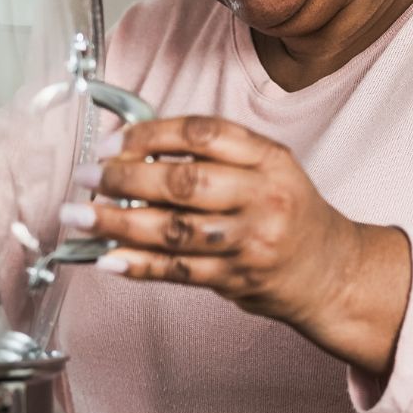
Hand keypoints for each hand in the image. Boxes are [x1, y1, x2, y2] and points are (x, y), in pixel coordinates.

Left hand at [60, 115, 411, 369]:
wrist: (332, 272)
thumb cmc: (289, 213)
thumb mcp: (268, 167)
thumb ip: (214, 154)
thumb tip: (134, 149)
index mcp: (269, 158)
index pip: (203, 133)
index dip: (151, 134)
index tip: (112, 142)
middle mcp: (263, 197)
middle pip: (185, 182)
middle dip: (125, 178)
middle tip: (87, 177)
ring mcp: (250, 242)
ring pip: (174, 229)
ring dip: (117, 222)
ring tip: (80, 216)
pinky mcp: (237, 279)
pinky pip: (177, 269)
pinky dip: (137, 263)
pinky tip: (106, 255)